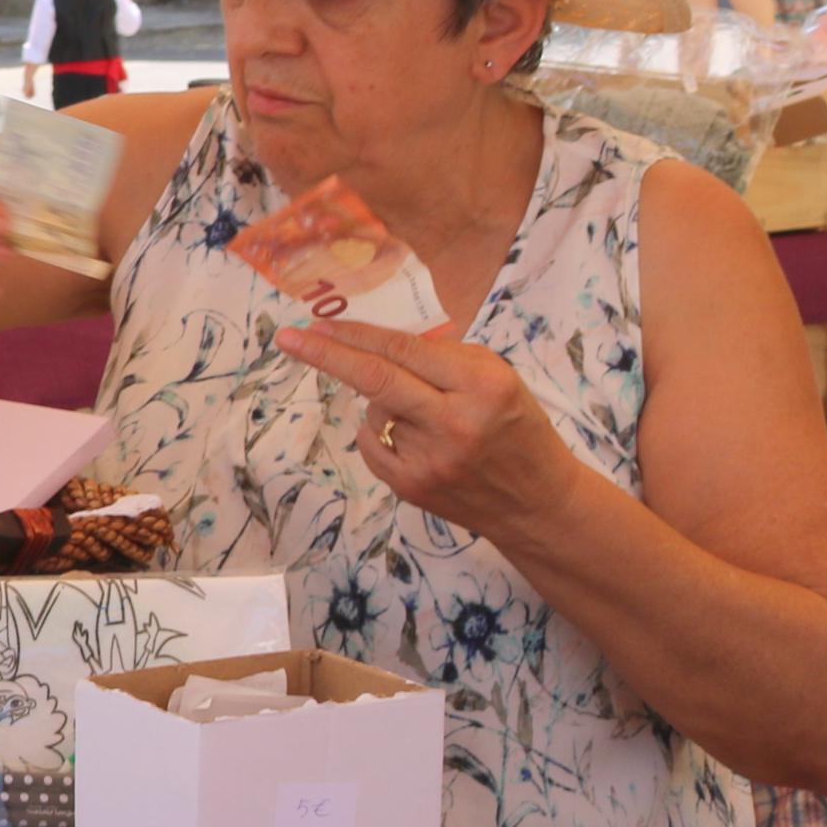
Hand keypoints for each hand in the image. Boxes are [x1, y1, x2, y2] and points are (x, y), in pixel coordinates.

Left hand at [274, 318, 574, 539]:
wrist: (537, 504)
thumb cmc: (518, 430)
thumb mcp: (499, 379)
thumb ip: (444, 357)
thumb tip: (378, 339)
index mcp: (483, 385)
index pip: (406, 351)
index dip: (358, 334)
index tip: (319, 322)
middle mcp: (454, 422)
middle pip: (375, 379)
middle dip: (325, 355)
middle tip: (289, 338)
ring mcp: (429, 460)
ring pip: (374, 412)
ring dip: (383, 403)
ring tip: (424, 417)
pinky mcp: (411, 487)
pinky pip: (371, 444)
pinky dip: (380, 433)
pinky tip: (414, 441)